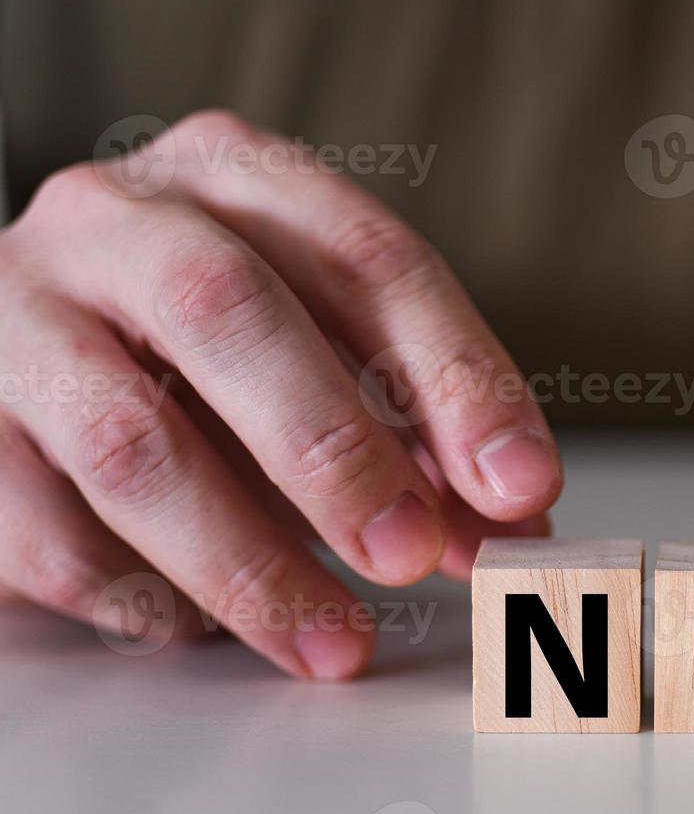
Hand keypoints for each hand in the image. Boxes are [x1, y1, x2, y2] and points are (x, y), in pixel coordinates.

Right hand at [0, 111, 561, 678]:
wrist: (18, 345)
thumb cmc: (198, 344)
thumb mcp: (320, 350)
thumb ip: (416, 429)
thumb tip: (510, 527)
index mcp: (233, 174)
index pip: (369, 258)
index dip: (457, 376)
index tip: (523, 486)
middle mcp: (115, 220)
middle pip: (230, 314)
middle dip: (339, 451)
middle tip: (416, 553)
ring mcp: (15, 313)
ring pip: (131, 441)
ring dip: (250, 559)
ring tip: (335, 639)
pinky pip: (48, 531)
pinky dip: (144, 596)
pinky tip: (209, 629)